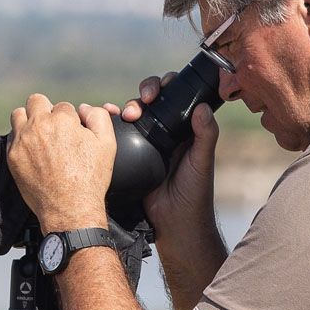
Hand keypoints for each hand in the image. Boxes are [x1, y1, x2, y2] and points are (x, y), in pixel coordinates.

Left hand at [7, 94, 115, 230]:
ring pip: (19, 115)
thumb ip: (98, 116)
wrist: (70, 209)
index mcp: (62, 119)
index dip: (70, 120)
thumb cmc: (91, 178)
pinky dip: (21, 140)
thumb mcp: (107, 144)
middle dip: (46, 110)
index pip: (63, 106)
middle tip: (53, 128)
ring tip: (39, 135)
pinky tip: (32, 151)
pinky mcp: (12, 156)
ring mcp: (22, 140)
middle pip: (36, 101)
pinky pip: (11, 137)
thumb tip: (82, 108)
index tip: (72, 134)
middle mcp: (39, 125)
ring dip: (28, 120)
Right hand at [99, 74, 219, 238]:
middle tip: (141, 102)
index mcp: (184, 128)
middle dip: (143, 94)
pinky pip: (118, 134)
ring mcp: (146, 143)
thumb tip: (202, 106)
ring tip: (121, 113)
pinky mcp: (130, 156)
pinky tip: (104, 118)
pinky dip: (110, 123)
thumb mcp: (202, 161)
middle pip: (151, 101)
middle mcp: (165, 131)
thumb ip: (206, 134)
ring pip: (133, 115)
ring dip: (124, 107)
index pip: (175, 97)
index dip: (166, 86)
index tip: (158, 91)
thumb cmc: (195, 193)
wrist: (173, 222)